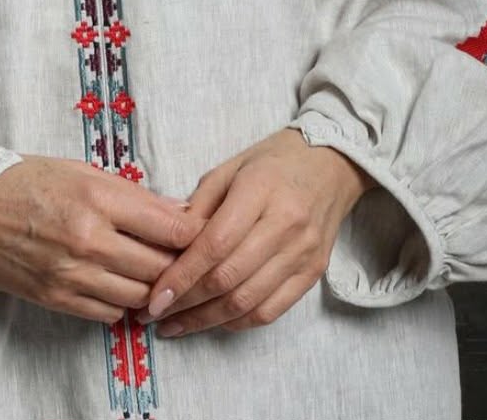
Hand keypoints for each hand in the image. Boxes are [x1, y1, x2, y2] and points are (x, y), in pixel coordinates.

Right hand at [0, 153, 206, 323]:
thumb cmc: (28, 182)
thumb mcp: (82, 171)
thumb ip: (131, 194)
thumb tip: (178, 213)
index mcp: (99, 197)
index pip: (171, 227)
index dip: (193, 233)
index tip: (198, 233)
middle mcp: (89, 238)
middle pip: (161, 266)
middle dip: (177, 263)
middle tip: (180, 257)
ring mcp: (73, 273)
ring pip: (140, 294)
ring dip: (150, 286)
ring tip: (148, 270)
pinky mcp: (57, 299)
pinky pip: (110, 313)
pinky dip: (121, 302)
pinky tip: (117, 283)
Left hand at [133, 126, 375, 336]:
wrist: (331, 165)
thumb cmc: (273, 162)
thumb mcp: (229, 169)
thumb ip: (199, 206)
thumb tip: (167, 246)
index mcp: (259, 190)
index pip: (215, 244)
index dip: (182, 275)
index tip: (154, 297)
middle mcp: (285, 225)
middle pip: (229, 278)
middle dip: (187, 303)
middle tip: (155, 314)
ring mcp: (303, 253)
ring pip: (248, 302)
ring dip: (207, 320)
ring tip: (177, 325)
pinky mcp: (313, 274)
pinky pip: (272, 310)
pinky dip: (238, 321)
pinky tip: (213, 320)